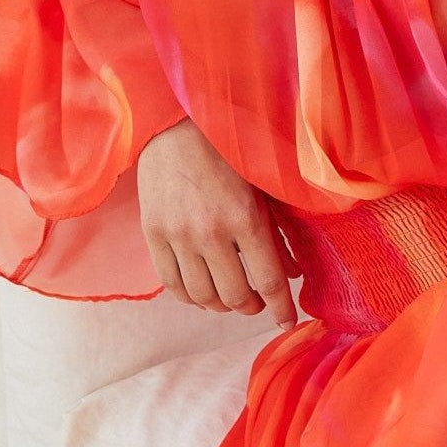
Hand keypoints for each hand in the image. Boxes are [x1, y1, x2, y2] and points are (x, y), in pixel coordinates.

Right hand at [136, 117, 302, 327]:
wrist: (175, 126)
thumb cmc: (226, 151)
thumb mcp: (262, 186)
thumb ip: (278, 230)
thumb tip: (293, 271)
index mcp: (244, 217)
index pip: (269, 281)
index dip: (281, 307)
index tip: (287, 320)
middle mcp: (210, 233)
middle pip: (235, 297)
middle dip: (252, 306)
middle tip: (258, 301)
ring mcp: (178, 237)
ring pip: (203, 298)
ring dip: (221, 305)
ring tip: (232, 296)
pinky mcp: (152, 235)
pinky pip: (172, 285)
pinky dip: (191, 297)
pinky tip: (202, 290)